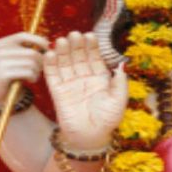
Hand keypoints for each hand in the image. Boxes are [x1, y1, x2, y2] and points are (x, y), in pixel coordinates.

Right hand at [0, 32, 48, 105]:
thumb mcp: (12, 57)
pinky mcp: (2, 74)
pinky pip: (27, 72)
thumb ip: (24, 49)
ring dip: (37, 71)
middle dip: (41, 61)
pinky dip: (33, 77)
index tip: (48, 47)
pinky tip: (31, 80)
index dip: (39, 40)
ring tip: (35, 75)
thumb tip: (47, 41)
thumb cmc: (7, 74)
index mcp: (0, 43)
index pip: (23, 36)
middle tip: (40, 69)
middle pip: (32, 52)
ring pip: (31, 63)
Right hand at [43, 31, 127, 149]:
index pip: (94, 58)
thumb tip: (122, 65)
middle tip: (74, 34)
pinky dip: (50, 65)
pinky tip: (49, 54)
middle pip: (79, 57)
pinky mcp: (58, 92)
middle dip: (76, 46)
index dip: (92, 47)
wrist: (91, 137)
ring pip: (65, 64)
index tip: (89, 35)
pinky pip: (53, 76)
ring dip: (62, 52)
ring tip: (61, 41)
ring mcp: (70, 84)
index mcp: (100, 78)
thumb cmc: (108, 120)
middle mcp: (85, 78)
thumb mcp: (119, 100)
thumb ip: (120, 83)